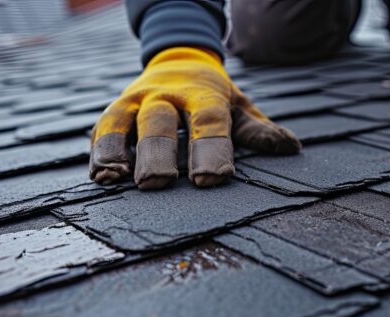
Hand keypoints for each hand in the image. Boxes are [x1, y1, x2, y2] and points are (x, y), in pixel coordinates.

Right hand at [90, 47, 300, 189]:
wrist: (179, 61)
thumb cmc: (213, 96)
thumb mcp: (239, 107)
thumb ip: (259, 130)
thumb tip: (291, 147)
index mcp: (202, 94)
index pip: (208, 121)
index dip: (211, 148)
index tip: (213, 177)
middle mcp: (164, 95)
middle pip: (159, 121)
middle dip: (158, 151)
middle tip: (159, 182)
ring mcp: (135, 101)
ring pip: (120, 122)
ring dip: (115, 149)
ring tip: (113, 178)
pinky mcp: (114, 112)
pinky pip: (101, 130)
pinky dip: (98, 151)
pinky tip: (98, 176)